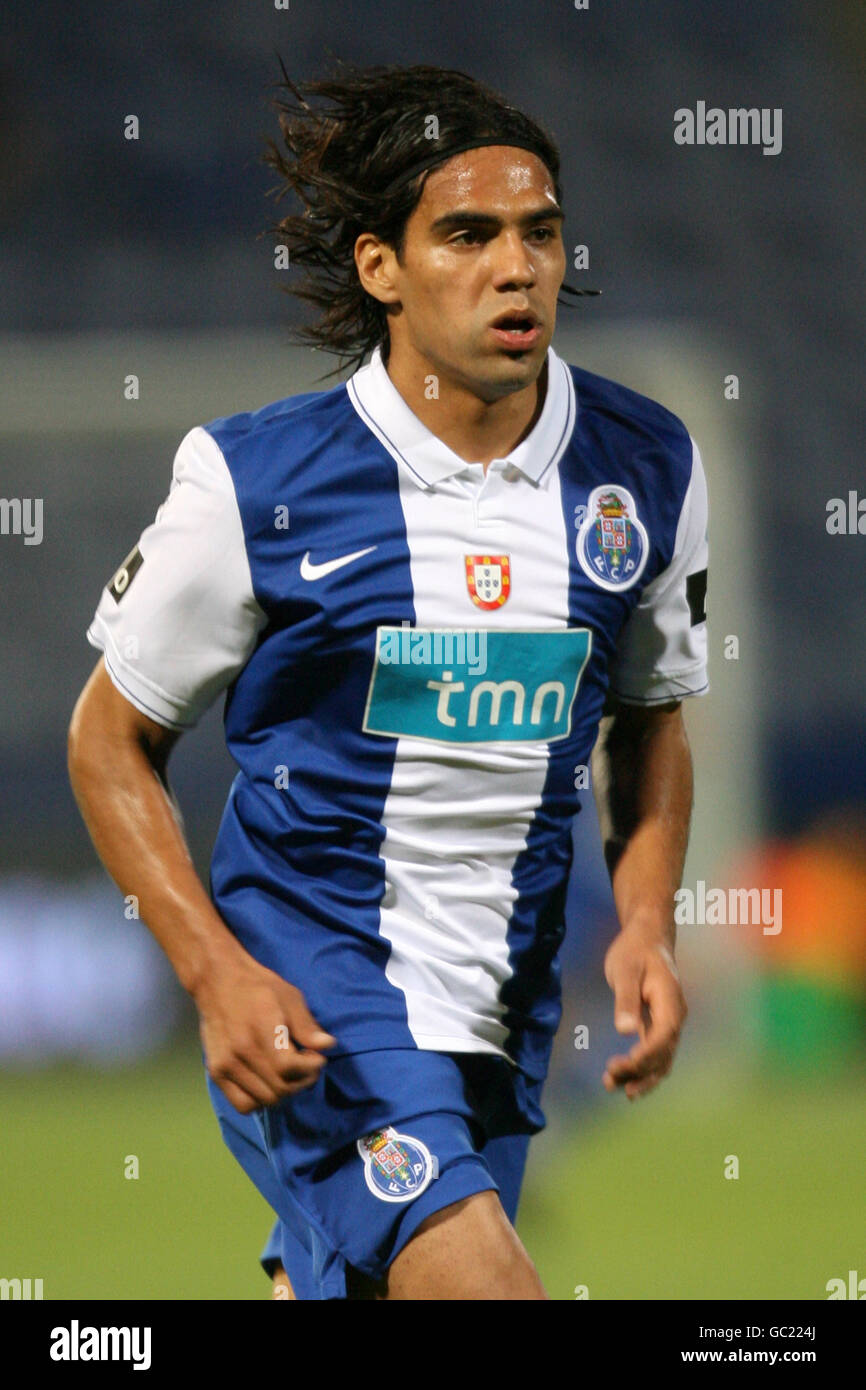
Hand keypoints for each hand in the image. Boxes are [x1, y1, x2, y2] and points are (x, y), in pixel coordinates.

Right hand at [193, 947, 335, 1113]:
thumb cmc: (258, 987)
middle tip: (307, 1066)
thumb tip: (327, 1046)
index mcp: (260, 1028)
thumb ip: (307, 1025)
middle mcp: (240, 1051)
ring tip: (289, 1074)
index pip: (288, 1067)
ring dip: (284, 1091)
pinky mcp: (216, 1073)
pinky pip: (243, 1104)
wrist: (217, 982)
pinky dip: (261, 1100)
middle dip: (302, 1080)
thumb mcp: (289, 997)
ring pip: (264, 1100)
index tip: (317, 1057)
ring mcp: (225, 1065)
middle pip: (279, 1088)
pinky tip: (269, 1083)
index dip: (310, 1068)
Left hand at [601, 933, 686, 1099]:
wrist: (647, 937)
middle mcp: (675, 1016)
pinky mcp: (659, 1024)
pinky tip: (624, 1079)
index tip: (622, 1065)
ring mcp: (669, 1022)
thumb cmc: (634, 951)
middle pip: (663, 1054)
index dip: (645, 1056)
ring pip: (661, 1058)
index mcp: (670, 1002)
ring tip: (614, 1086)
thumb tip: (625, 1030)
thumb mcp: (624, 970)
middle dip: (639, 1071)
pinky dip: (642, 1067)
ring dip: (641, 1076)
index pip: (662, 1037)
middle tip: (610, 1080)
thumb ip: (625, 999)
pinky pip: (655, 1052)